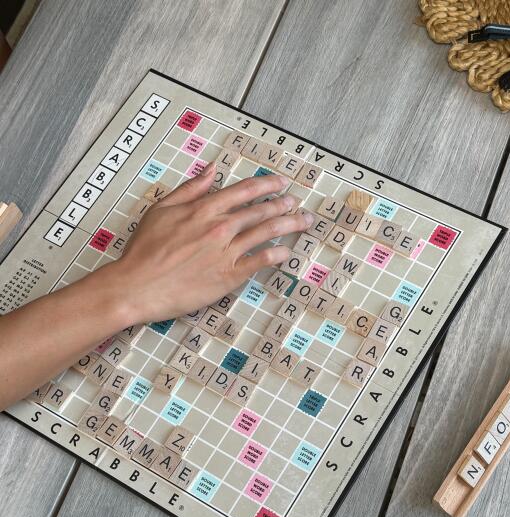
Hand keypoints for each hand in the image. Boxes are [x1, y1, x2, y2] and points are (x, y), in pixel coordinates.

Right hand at [109, 164, 313, 324]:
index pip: (244, 191)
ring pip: (266, 232)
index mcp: (204, 208)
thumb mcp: (162, 209)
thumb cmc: (145, 250)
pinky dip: (276, 255)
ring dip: (289, 224)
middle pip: (261, 210)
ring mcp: (227, 251)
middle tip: (297, 203)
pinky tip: (287, 252)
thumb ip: (190, 189)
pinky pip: (260, 261)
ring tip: (303, 221)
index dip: (267, 184)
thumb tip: (211, 170)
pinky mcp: (229, 275)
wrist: (138, 285)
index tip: (281, 182)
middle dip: (283, 204)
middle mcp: (220, 227)